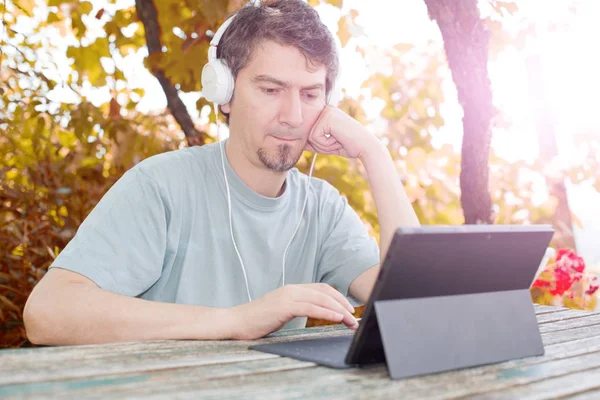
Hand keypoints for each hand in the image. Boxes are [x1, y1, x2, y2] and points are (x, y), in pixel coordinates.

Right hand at [227, 283, 358, 339]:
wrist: (235, 322)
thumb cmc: (257, 321)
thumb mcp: (281, 312)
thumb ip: (297, 309)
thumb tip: (315, 315)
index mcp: (292, 290)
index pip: (322, 289)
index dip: (339, 298)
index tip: (349, 310)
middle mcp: (292, 289)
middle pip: (325, 292)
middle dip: (343, 304)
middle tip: (354, 317)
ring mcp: (288, 296)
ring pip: (321, 299)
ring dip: (340, 310)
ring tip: (350, 321)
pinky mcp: (284, 306)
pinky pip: (311, 308)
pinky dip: (327, 313)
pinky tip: (337, 318)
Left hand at [305, 105, 378, 159]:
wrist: (365, 147)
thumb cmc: (349, 145)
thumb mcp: (327, 144)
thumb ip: (313, 142)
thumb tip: (296, 141)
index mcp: (326, 113)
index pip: (310, 132)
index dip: (320, 143)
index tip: (337, 141)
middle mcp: (325, 109)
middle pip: (308, 134)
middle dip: (322, 145)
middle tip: (338, 142)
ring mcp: (326, 111)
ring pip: (310, 137)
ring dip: (324, 145)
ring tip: (339, 140)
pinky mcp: (326, 118)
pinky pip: (314, 137)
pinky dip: (326, 144)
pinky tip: (338, 139)